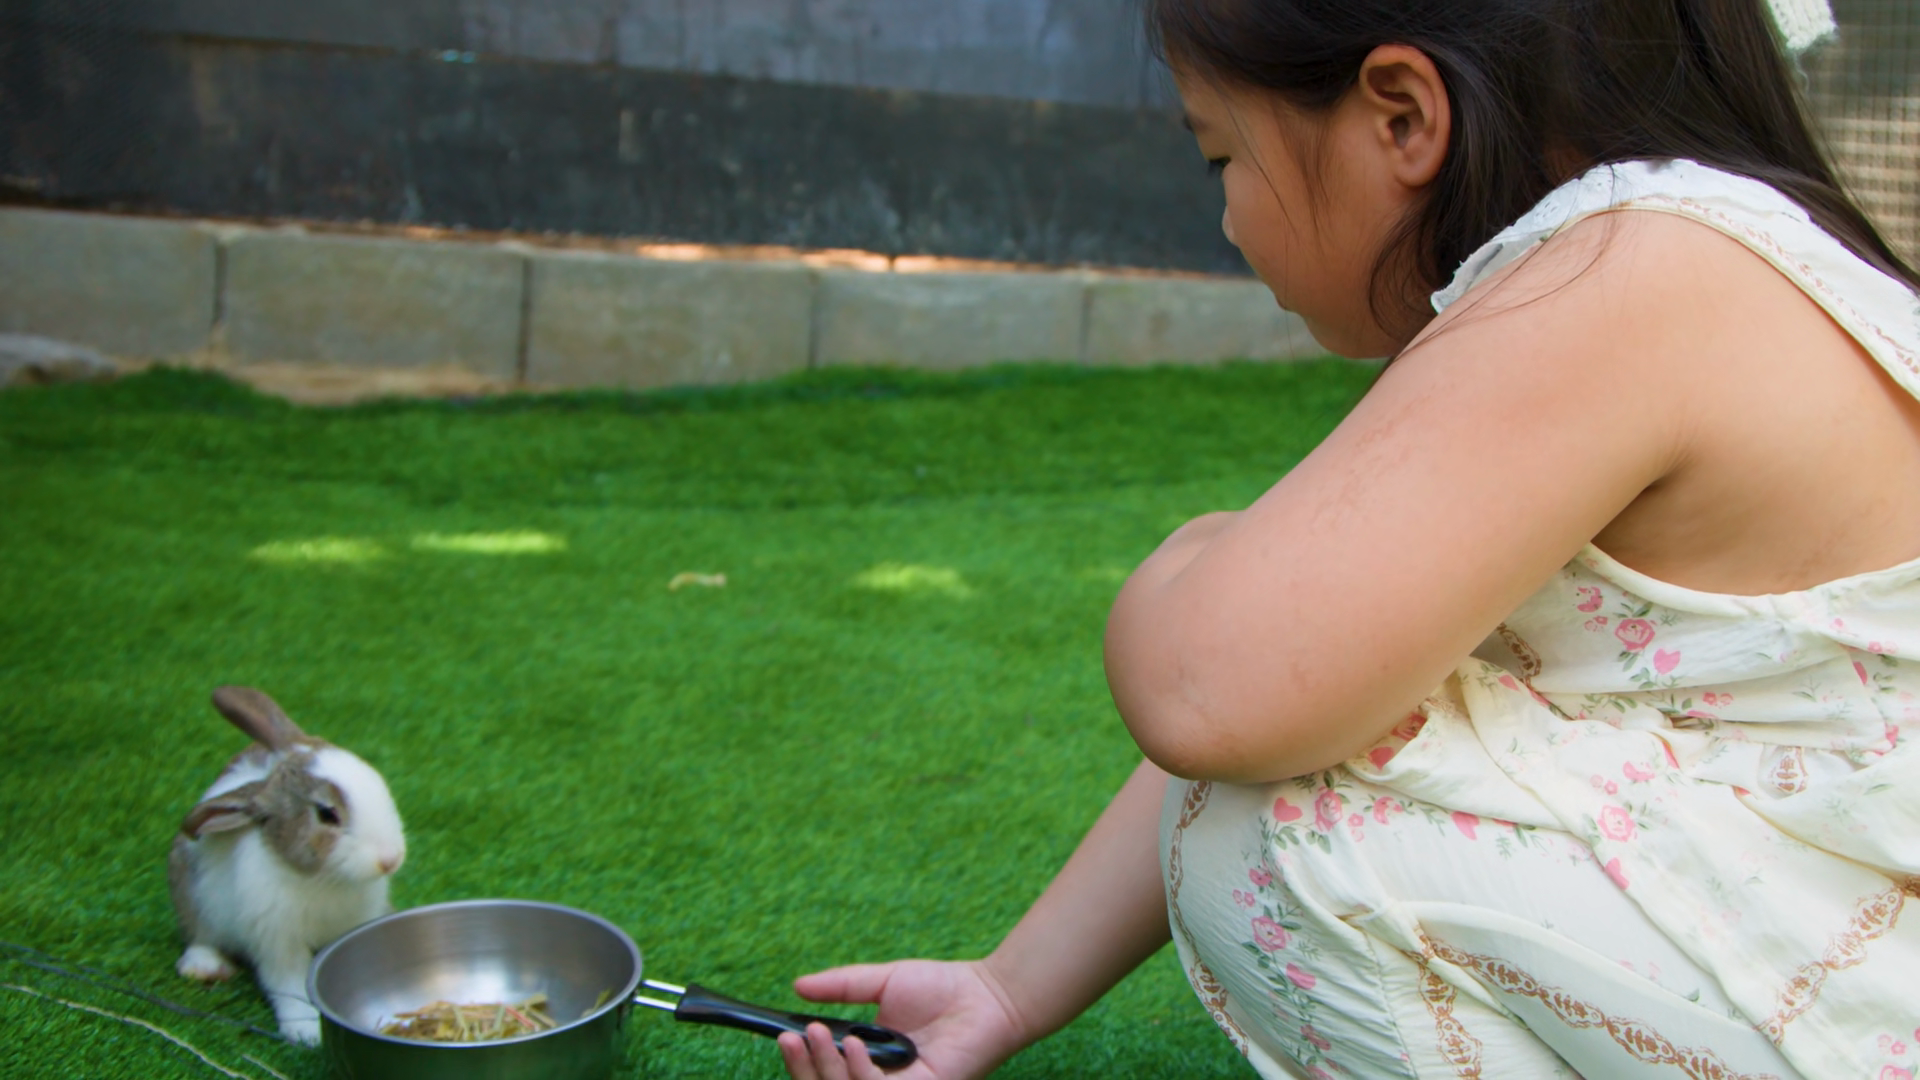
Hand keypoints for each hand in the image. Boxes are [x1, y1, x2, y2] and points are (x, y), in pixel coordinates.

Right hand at [776, 959, 1029, 1079]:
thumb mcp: (882, 983)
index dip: (802, 1062)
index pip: (824, 1073)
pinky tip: (856, 1045)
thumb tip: (797, 986)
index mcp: (868, 1060)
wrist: (988, 993)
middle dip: (803, 1070)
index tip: (784, 1036)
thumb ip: (841, 987)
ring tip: (818, 1034)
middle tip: (788, 1040)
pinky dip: (861, 1072)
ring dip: (826, 1068)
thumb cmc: (941, 988)